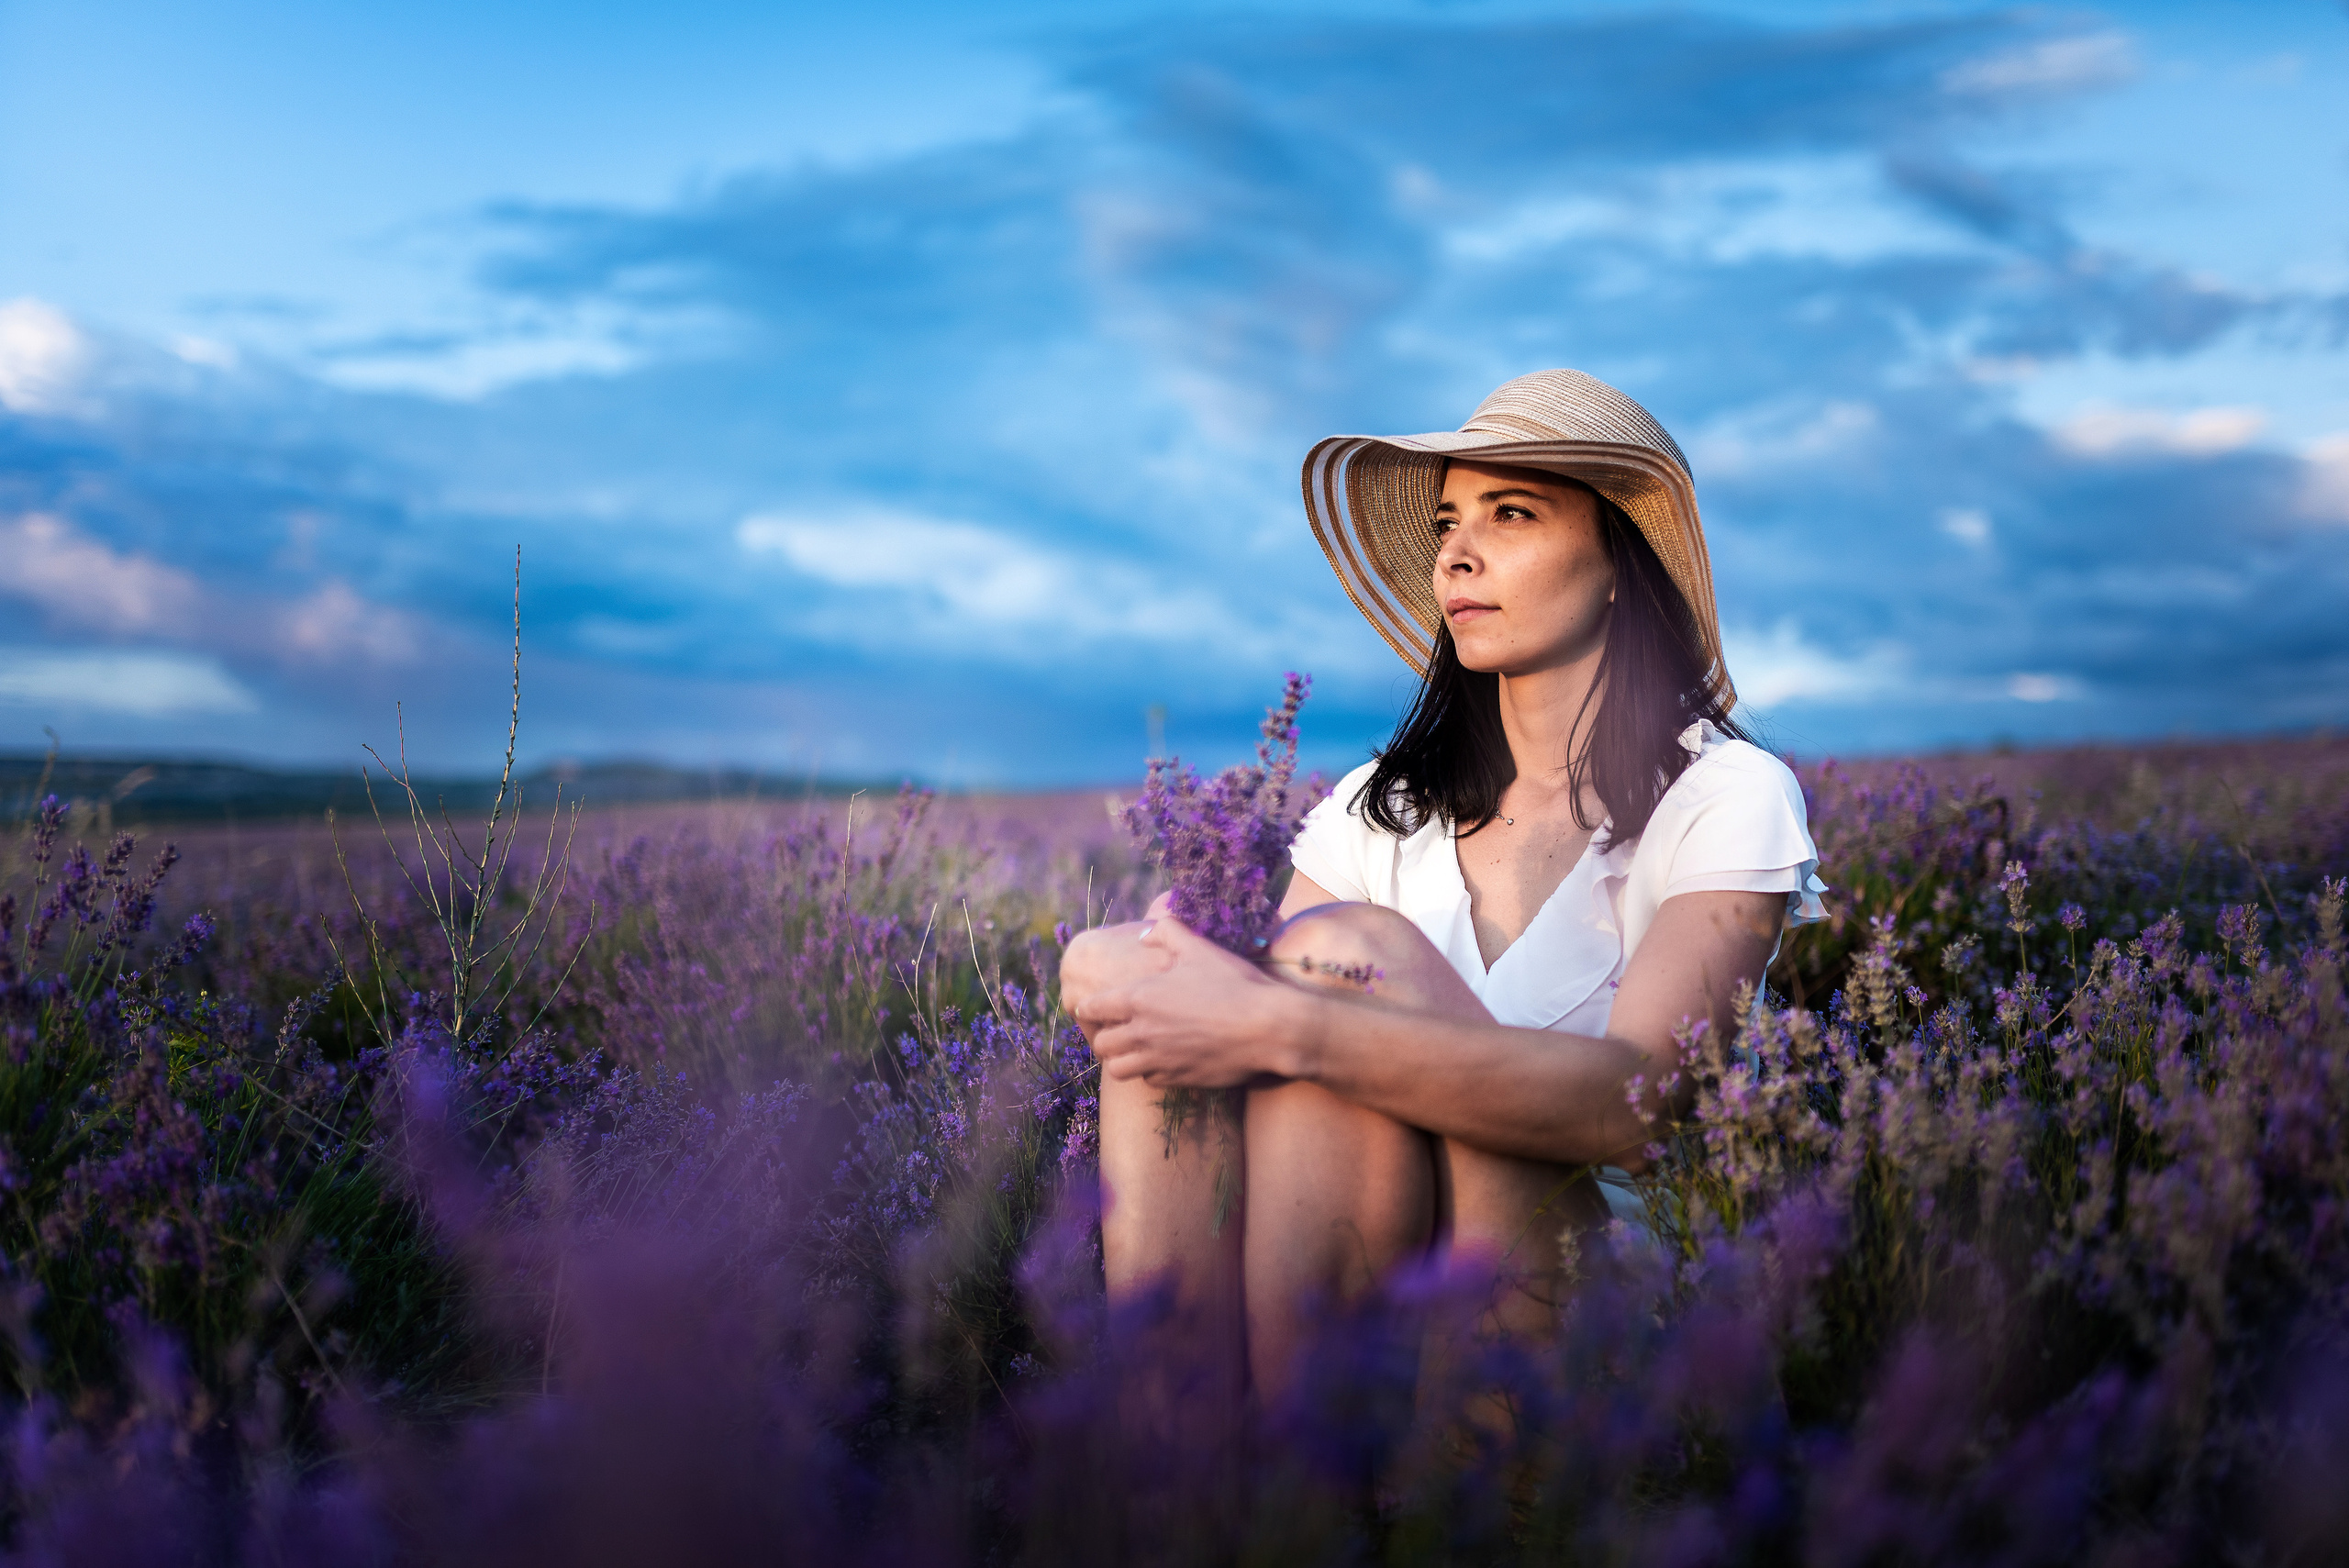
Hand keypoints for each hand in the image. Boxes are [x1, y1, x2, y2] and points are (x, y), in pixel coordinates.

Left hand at [1082, 915, 1301, 1087]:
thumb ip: (1167, 931)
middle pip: (1102, 1044)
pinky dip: (1150, 1072)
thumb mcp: (1199, 947)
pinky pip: (1149, 1081)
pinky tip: (1163, 1060)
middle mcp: (1142, 1032)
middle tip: (1116, 1030)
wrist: (1268, 1028)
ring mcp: (1158, 1059)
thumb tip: (1145, 933)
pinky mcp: (1178, 1079)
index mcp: (1139, 998)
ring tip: (1134, 1050)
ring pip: (1118, 1070)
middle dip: (1104, 1036)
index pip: (1092, 1008)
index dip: (1088, 1007)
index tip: (1091, 1007)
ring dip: (1123, 1059)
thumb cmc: (1234, 984)